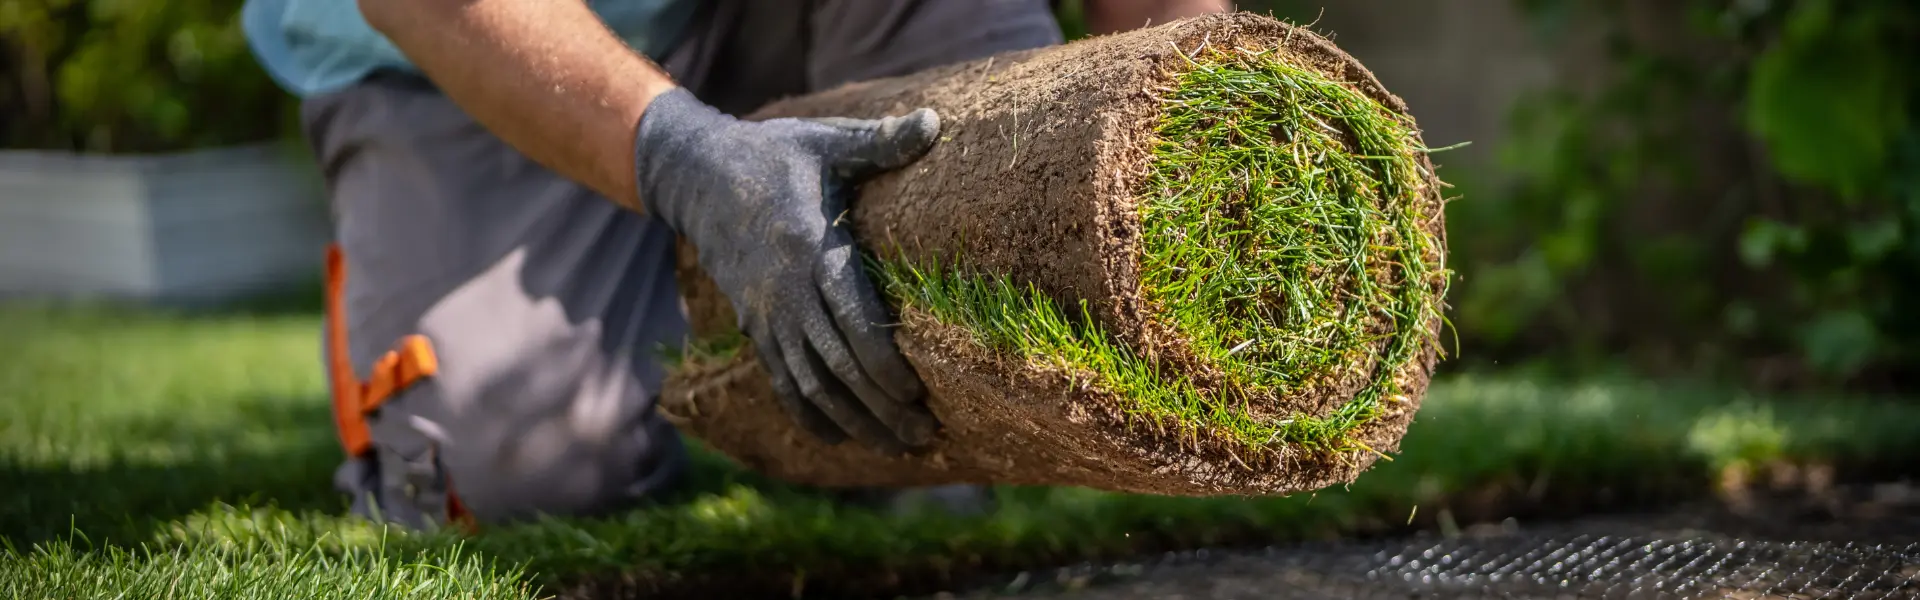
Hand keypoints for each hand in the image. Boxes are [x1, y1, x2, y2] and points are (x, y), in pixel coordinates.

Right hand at [634, 88, 939, 454]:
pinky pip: (781, 383)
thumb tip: (935, 123)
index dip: (883, 363)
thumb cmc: (775, 157)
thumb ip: (880, 143)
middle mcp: (786, 293)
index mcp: (810, 250)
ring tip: (898, 445)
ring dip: (854, 421)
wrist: (698, 177)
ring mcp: (767, 315)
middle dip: (880, 407)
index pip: (852, 320)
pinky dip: (810, 416)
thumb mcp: (826, 141)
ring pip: (810, 385)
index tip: (916, 392)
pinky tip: (841, 439)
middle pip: (836, 366)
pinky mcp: (755, 327)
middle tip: (925, 434)